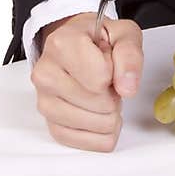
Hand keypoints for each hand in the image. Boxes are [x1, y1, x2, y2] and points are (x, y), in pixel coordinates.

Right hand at [30, 12, 143, 150]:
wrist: (77, 45)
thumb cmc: (100, 40)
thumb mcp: (124, 34)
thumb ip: (130, 55)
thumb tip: (127, 87)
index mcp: (62, 43)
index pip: (99, 78)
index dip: (116, 75)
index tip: (111, 65)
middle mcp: (46, 72)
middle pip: (96, 103)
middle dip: (113, 96)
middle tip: (109, 82)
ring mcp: (44, 100)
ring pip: (89, 125)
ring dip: (108, 117)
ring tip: (105, 97)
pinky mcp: (49, 122)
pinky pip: (79, 141)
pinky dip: (99, 135)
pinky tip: (103, 118)